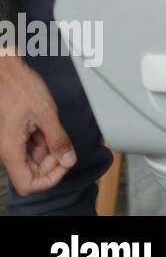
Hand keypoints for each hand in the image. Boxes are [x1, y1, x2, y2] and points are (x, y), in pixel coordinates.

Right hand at [0, 51, 76, 194]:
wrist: (6, 71)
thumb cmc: (20, 88)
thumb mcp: (46, 113)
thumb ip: (58, 139)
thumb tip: (68, 160)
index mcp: (11, 151)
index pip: (28, 184)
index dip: (49, 179)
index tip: (65, 163)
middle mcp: (8, 151)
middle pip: (32, 174)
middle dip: (52, 164)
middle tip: (65, 146)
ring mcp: (11, 144)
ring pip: (33, 161)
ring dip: (49, 152)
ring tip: (56, 131)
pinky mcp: (15, 135)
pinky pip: (31, 148)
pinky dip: (44, 142)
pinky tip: (49, 128)